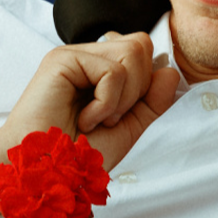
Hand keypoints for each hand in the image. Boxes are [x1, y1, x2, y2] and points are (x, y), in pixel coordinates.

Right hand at [1, 31, 179, 169]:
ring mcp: (74, 54)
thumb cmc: (78, 154)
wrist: (47, 172)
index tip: (121, 114)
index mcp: (101, 68)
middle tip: (109, 117)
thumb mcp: (128, 127)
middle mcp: (88, 56)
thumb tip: (170, 71)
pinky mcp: (62, 59)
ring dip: (122, 98)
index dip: (145, 83)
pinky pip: (112, 70)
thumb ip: (153, 100)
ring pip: (132, 53)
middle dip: (137, 89)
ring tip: (97, 118)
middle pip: (141, 45)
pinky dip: (106, 103)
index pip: (143, 50)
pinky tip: (85, 118)